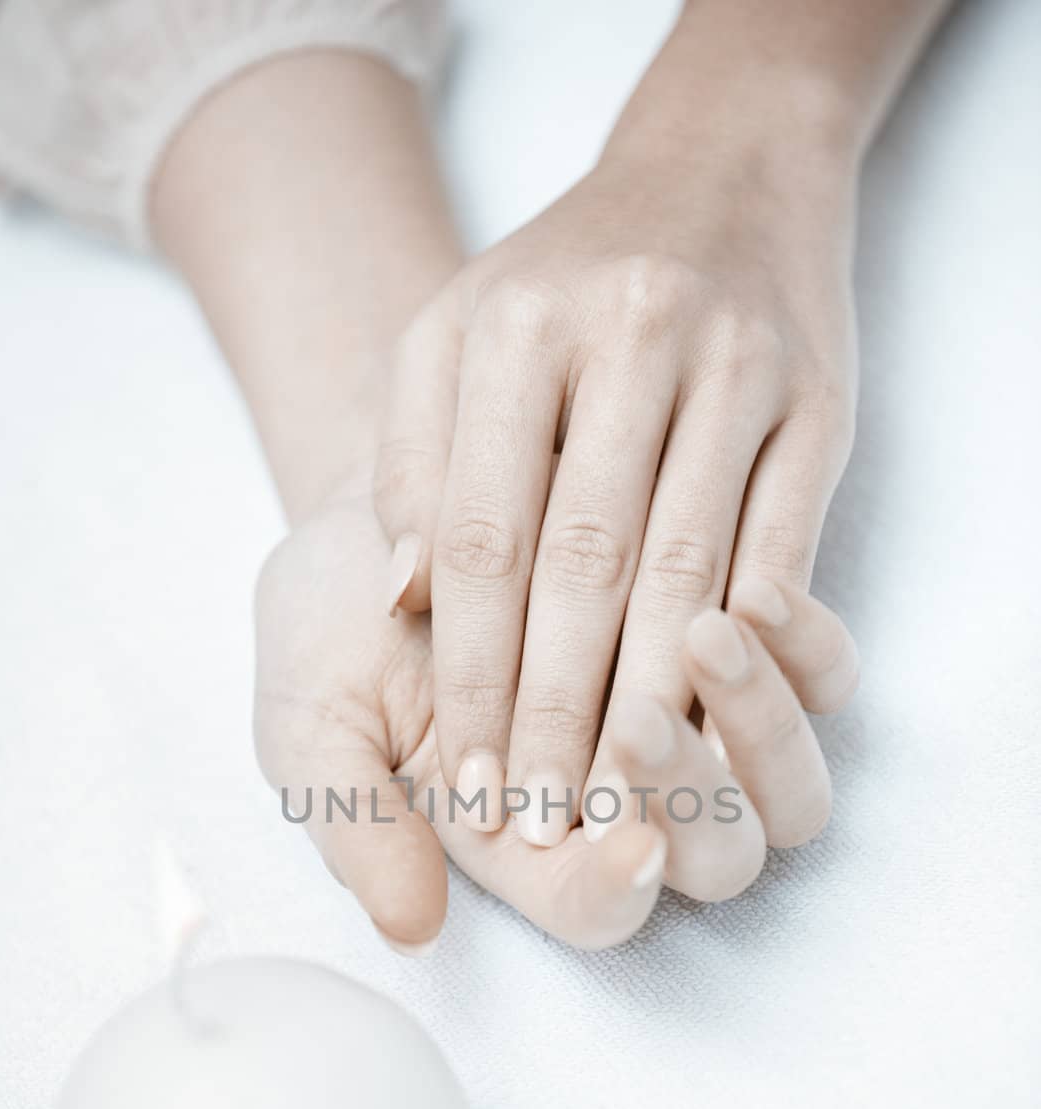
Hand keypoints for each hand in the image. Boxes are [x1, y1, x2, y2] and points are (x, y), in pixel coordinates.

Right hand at [253, 491, 858, 950]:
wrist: (395, 494)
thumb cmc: (339, 621)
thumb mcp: (314, 717)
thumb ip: (355, 824)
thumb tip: (412, 930)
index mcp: (522, 843)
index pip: (595, 908)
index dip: (615, 891)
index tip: (624, 841)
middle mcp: (621, 800)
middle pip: (720, 860)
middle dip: (697, 803)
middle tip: (640, 722)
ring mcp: (688, 727)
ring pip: (788, 784)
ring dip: (763, 725)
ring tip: (708, 633)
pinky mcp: (734, 646)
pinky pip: (823, 678)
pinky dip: (809, 650)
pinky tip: (757, 596)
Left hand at [373, 123, 857, 845]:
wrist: (717, 174)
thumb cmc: (561, 286)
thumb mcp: (452, 342)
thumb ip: (414, 466)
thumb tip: (404, 605)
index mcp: (512, 328)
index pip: (481, 537)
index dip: (471, 671)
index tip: (467, 779)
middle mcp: (628, 337)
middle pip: (583, 565)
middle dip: (556, 712)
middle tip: (540, 820)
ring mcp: (736, 366)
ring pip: (686, 568)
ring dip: (650, 700)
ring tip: (616, 798)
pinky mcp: (818, 403)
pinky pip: (783, 542)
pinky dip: (752, 642)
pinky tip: (715, 718)